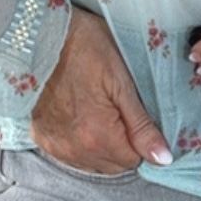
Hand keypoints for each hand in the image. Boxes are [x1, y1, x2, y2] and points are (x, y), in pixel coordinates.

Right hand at [32, 8, 172, 172]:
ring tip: (97, 110)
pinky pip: (70, 155)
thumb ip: (142, 126)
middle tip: (117, 108)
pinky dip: (80, 142)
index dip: (140, 139)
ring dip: (101, 145)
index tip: (136, 115)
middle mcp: (75, 150)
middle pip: (113, 165)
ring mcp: (55, 146)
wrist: (38, 34)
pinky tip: (80, 116)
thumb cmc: (84, 48)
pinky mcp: (42, 138)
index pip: (134, 161)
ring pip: (92, 163)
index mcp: (98, 136)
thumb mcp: (121, 81)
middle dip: (122, 144)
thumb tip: (163, 159)